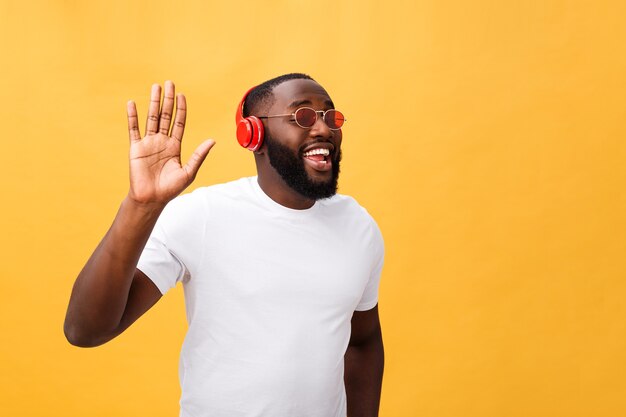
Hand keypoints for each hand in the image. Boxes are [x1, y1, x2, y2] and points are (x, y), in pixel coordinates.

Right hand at [126, 81, 214, 204]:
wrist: (151, 199)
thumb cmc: (170, 189)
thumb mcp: (189, 171)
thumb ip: (199, 155)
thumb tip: (213, 141)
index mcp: (175, 146)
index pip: (179, 123)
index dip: (181, 109)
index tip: (182, 95)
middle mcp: (162, 141)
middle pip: (166, 116)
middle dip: (168, 100)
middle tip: (170, 83)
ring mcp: (148, 143)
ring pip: (151, 118)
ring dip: (153, 103)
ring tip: (155, 87)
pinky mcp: (135, 148)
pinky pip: (133, 129)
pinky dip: (132, 116)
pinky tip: (133, 104)